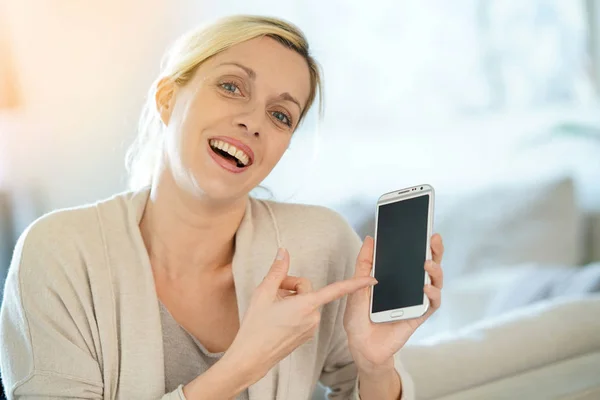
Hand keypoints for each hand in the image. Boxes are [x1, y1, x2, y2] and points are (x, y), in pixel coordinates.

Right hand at [226, 248, 377, 383]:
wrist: (251, 357)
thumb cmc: (256, 326)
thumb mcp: (263, 293)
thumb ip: (277, 270)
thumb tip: (283, 252)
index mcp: (306, 305)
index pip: (336, 290)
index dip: (355, 284)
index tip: (372, 280)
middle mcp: (313, 317)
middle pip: (308, 290)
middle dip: (292, 287)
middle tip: (273, 292)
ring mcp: (310, 328)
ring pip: (306, 302)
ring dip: (292, 300)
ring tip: (273, 308)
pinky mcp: (306, 335)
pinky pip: (304, 315)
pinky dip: (293, 312)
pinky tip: (278, 318)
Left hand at [343, 234, 444, 373]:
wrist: (360, 346)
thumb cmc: (359, 317)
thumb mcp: (356, 286)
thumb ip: (364, 264)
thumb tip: (370, 239)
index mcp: (396, 276)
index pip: (411, 255)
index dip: (419, 241)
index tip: (422, 225)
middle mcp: (410, 286)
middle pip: (429, 265)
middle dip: (434, 250)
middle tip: (433, 238)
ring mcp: (416, 301)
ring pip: (435, 283)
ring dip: (435, 271)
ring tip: (427, 263)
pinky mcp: (419, 316)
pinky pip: (432, 305)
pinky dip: (432, 295)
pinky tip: (427, 289)